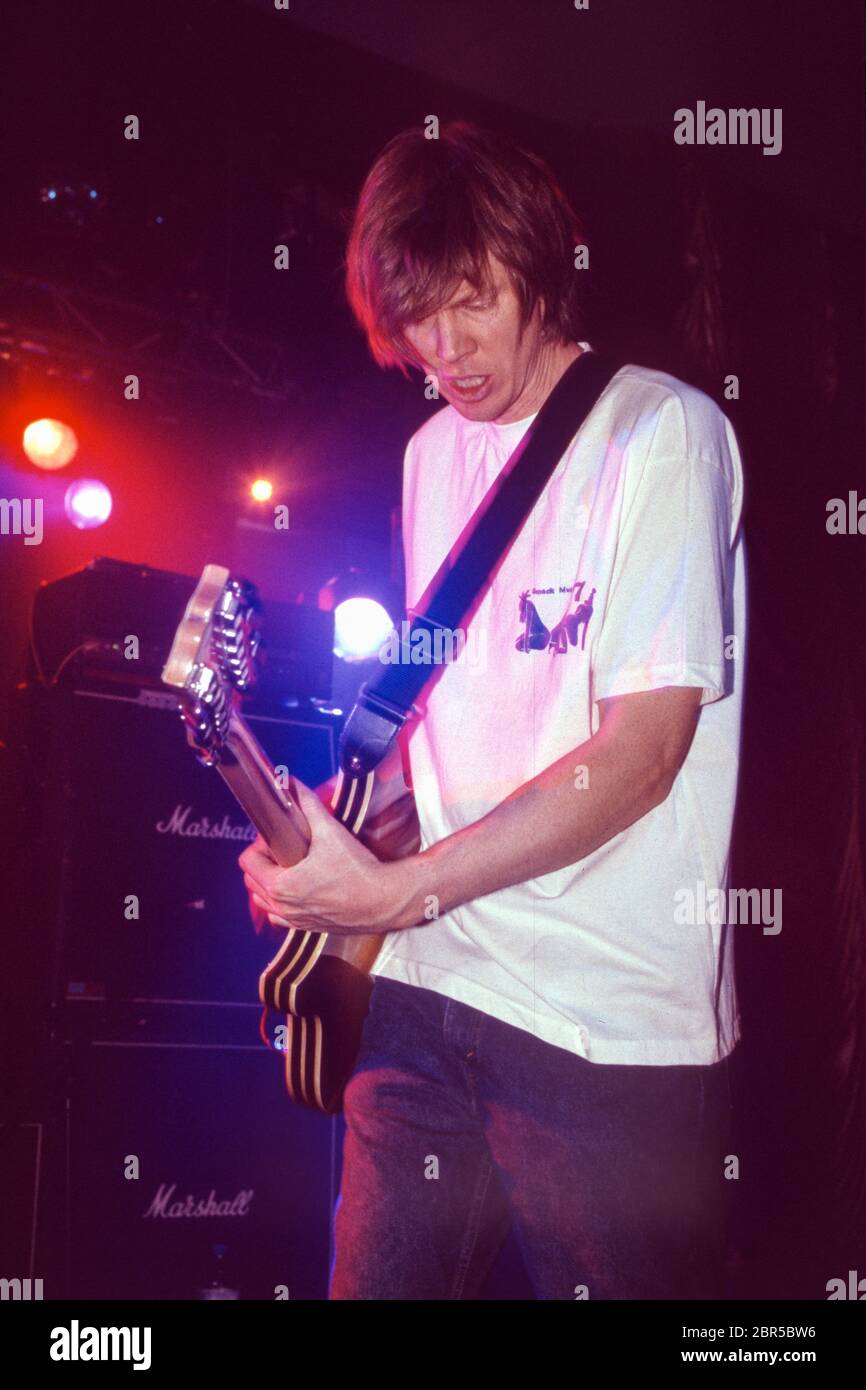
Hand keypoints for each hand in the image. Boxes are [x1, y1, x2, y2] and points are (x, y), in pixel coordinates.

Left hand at [239, 777, 409, 935]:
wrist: (384, 900)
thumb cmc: (358, 872)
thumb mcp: (330, 832)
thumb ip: (309, 805)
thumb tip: (293, 785)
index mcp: (280, 886)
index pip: (248, 861)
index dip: (259, 843)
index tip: (279, 836)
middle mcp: (283, 907)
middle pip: (251, 881)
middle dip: (263, 861)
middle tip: (284, 848)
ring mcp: (295, 921)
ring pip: (264, 901)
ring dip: (269, 883)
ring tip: (290, 867)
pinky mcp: (309, 927)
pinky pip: (282, 917)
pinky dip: (283, 903)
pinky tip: (300, 889)